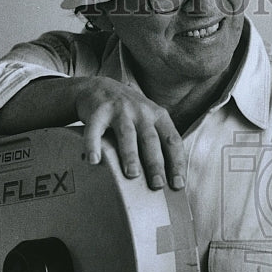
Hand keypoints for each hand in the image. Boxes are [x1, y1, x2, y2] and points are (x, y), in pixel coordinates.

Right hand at [71, 77, 185, 189]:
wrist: (98, 87)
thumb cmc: (129, 113)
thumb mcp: (149, 120)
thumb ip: (159, 142)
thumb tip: (169, 180)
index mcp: (158, 116)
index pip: (172, 140)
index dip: (176, 162)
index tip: (178, 184)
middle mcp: (141, 111)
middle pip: (150, 139)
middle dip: (155, 163)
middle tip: (157, 184)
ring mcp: (119, 110)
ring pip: (127, 134)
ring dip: (130, 155)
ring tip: (132, 174)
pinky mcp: (97, 111)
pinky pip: (95, 130)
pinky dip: (93, 144)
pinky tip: (94, 160)